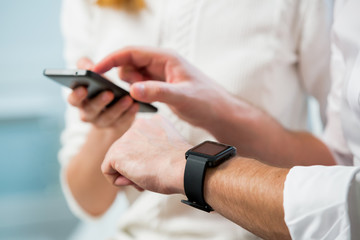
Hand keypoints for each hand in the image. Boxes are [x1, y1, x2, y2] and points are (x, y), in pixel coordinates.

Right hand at [67, 57, 138, 132]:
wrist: (113, 111)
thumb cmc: (101, 88)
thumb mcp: (94, 76)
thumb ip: (86, 67)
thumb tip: (89, 67)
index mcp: (79, 100)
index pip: (73, 99)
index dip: (77, 95)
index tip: (84, 88)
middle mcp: (87, 113)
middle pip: (90, 110)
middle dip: (99, 101)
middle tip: (109, 93)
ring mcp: (102, 122)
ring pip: (107, 117)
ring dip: (118, 108)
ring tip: (128, 98)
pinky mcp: (116, 126)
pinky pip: (122, 122)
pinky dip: (129, 114)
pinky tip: (136, 105)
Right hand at [93, 47, 234, 129]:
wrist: (219, 113)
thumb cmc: (206, 102)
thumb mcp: (182, 97)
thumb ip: (158, 92)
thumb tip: (131, 89)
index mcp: (166, 58)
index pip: (131, 52)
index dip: (111, 59)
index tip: (95, 69)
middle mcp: (161, 63)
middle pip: (129, 61)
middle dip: (121, 75)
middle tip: (126, 92)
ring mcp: (160, 74)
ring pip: (133, 73)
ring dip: (129, 84)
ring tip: (139, 99)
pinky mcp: (160, 85)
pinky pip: (140, 84)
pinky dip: (135, 91)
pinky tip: (141, 101)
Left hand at [101, 115, 191, 194]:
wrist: (182, 169)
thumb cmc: (180, 164)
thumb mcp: (166, 149)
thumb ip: (151, 149)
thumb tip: (136, 164)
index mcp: (153, 122)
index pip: (139, 142)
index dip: (146, 159)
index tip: (158, 167)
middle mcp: (138, 124)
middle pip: (127, 151)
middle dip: (135, 167)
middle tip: (150, 176)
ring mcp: (126, 137)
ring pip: (117, 161)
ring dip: (128, 174)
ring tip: (144, 179)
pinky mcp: (117, 152)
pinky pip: (107, 170)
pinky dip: (117, 181)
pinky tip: (135, 180)